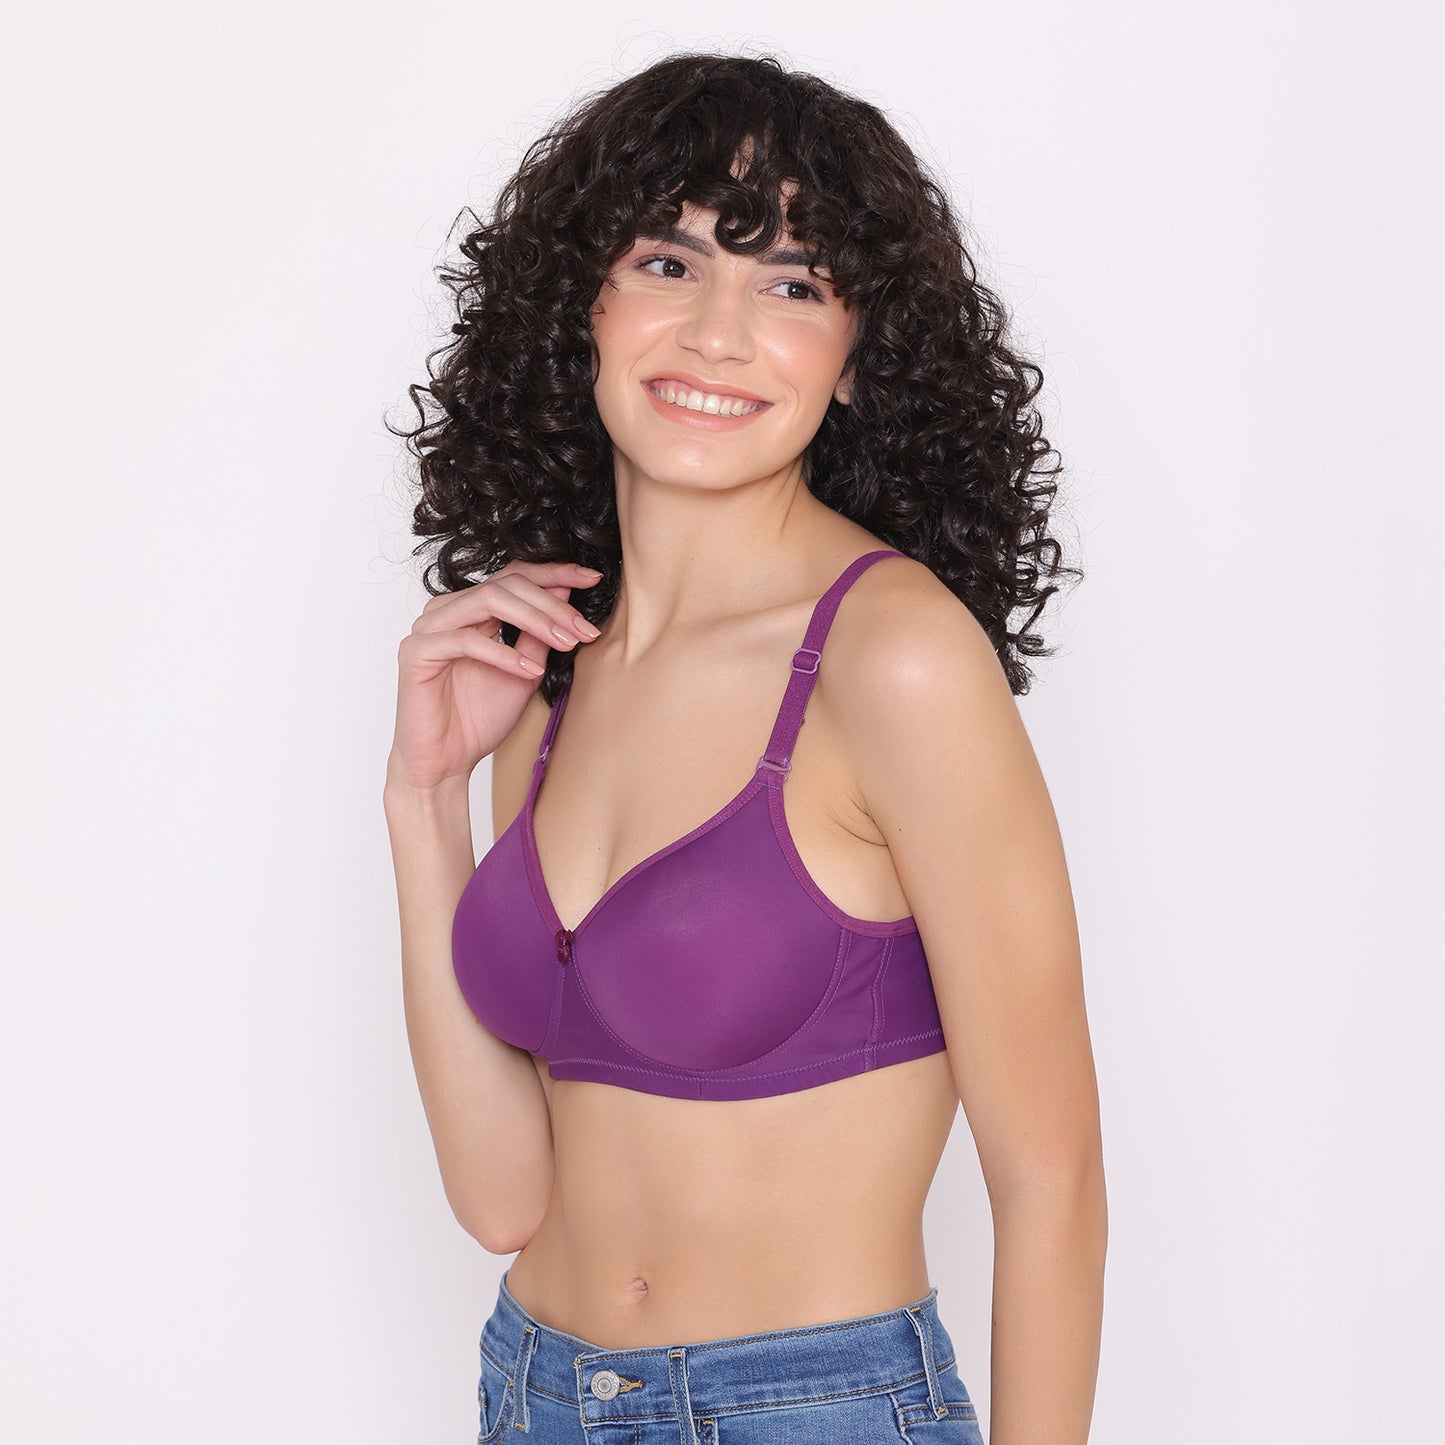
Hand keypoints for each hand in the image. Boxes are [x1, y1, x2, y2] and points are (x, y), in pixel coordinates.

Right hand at [385, 560, 602, 792]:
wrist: (446, 762)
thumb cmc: (479, 719)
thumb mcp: (526, 670)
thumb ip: (539, 633)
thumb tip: (565, 592)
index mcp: (470, 609)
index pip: (513, 576)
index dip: (554, 573)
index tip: (592, 579)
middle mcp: (447, 611)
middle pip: (506, 584)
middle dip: (552, 604)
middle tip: (584, 628)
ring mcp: (428, 628)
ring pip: (488, 600)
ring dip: (535, 620)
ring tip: (566, 643)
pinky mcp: (416, 652)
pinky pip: (465, 641)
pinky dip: (503, 654)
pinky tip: (531, 671)